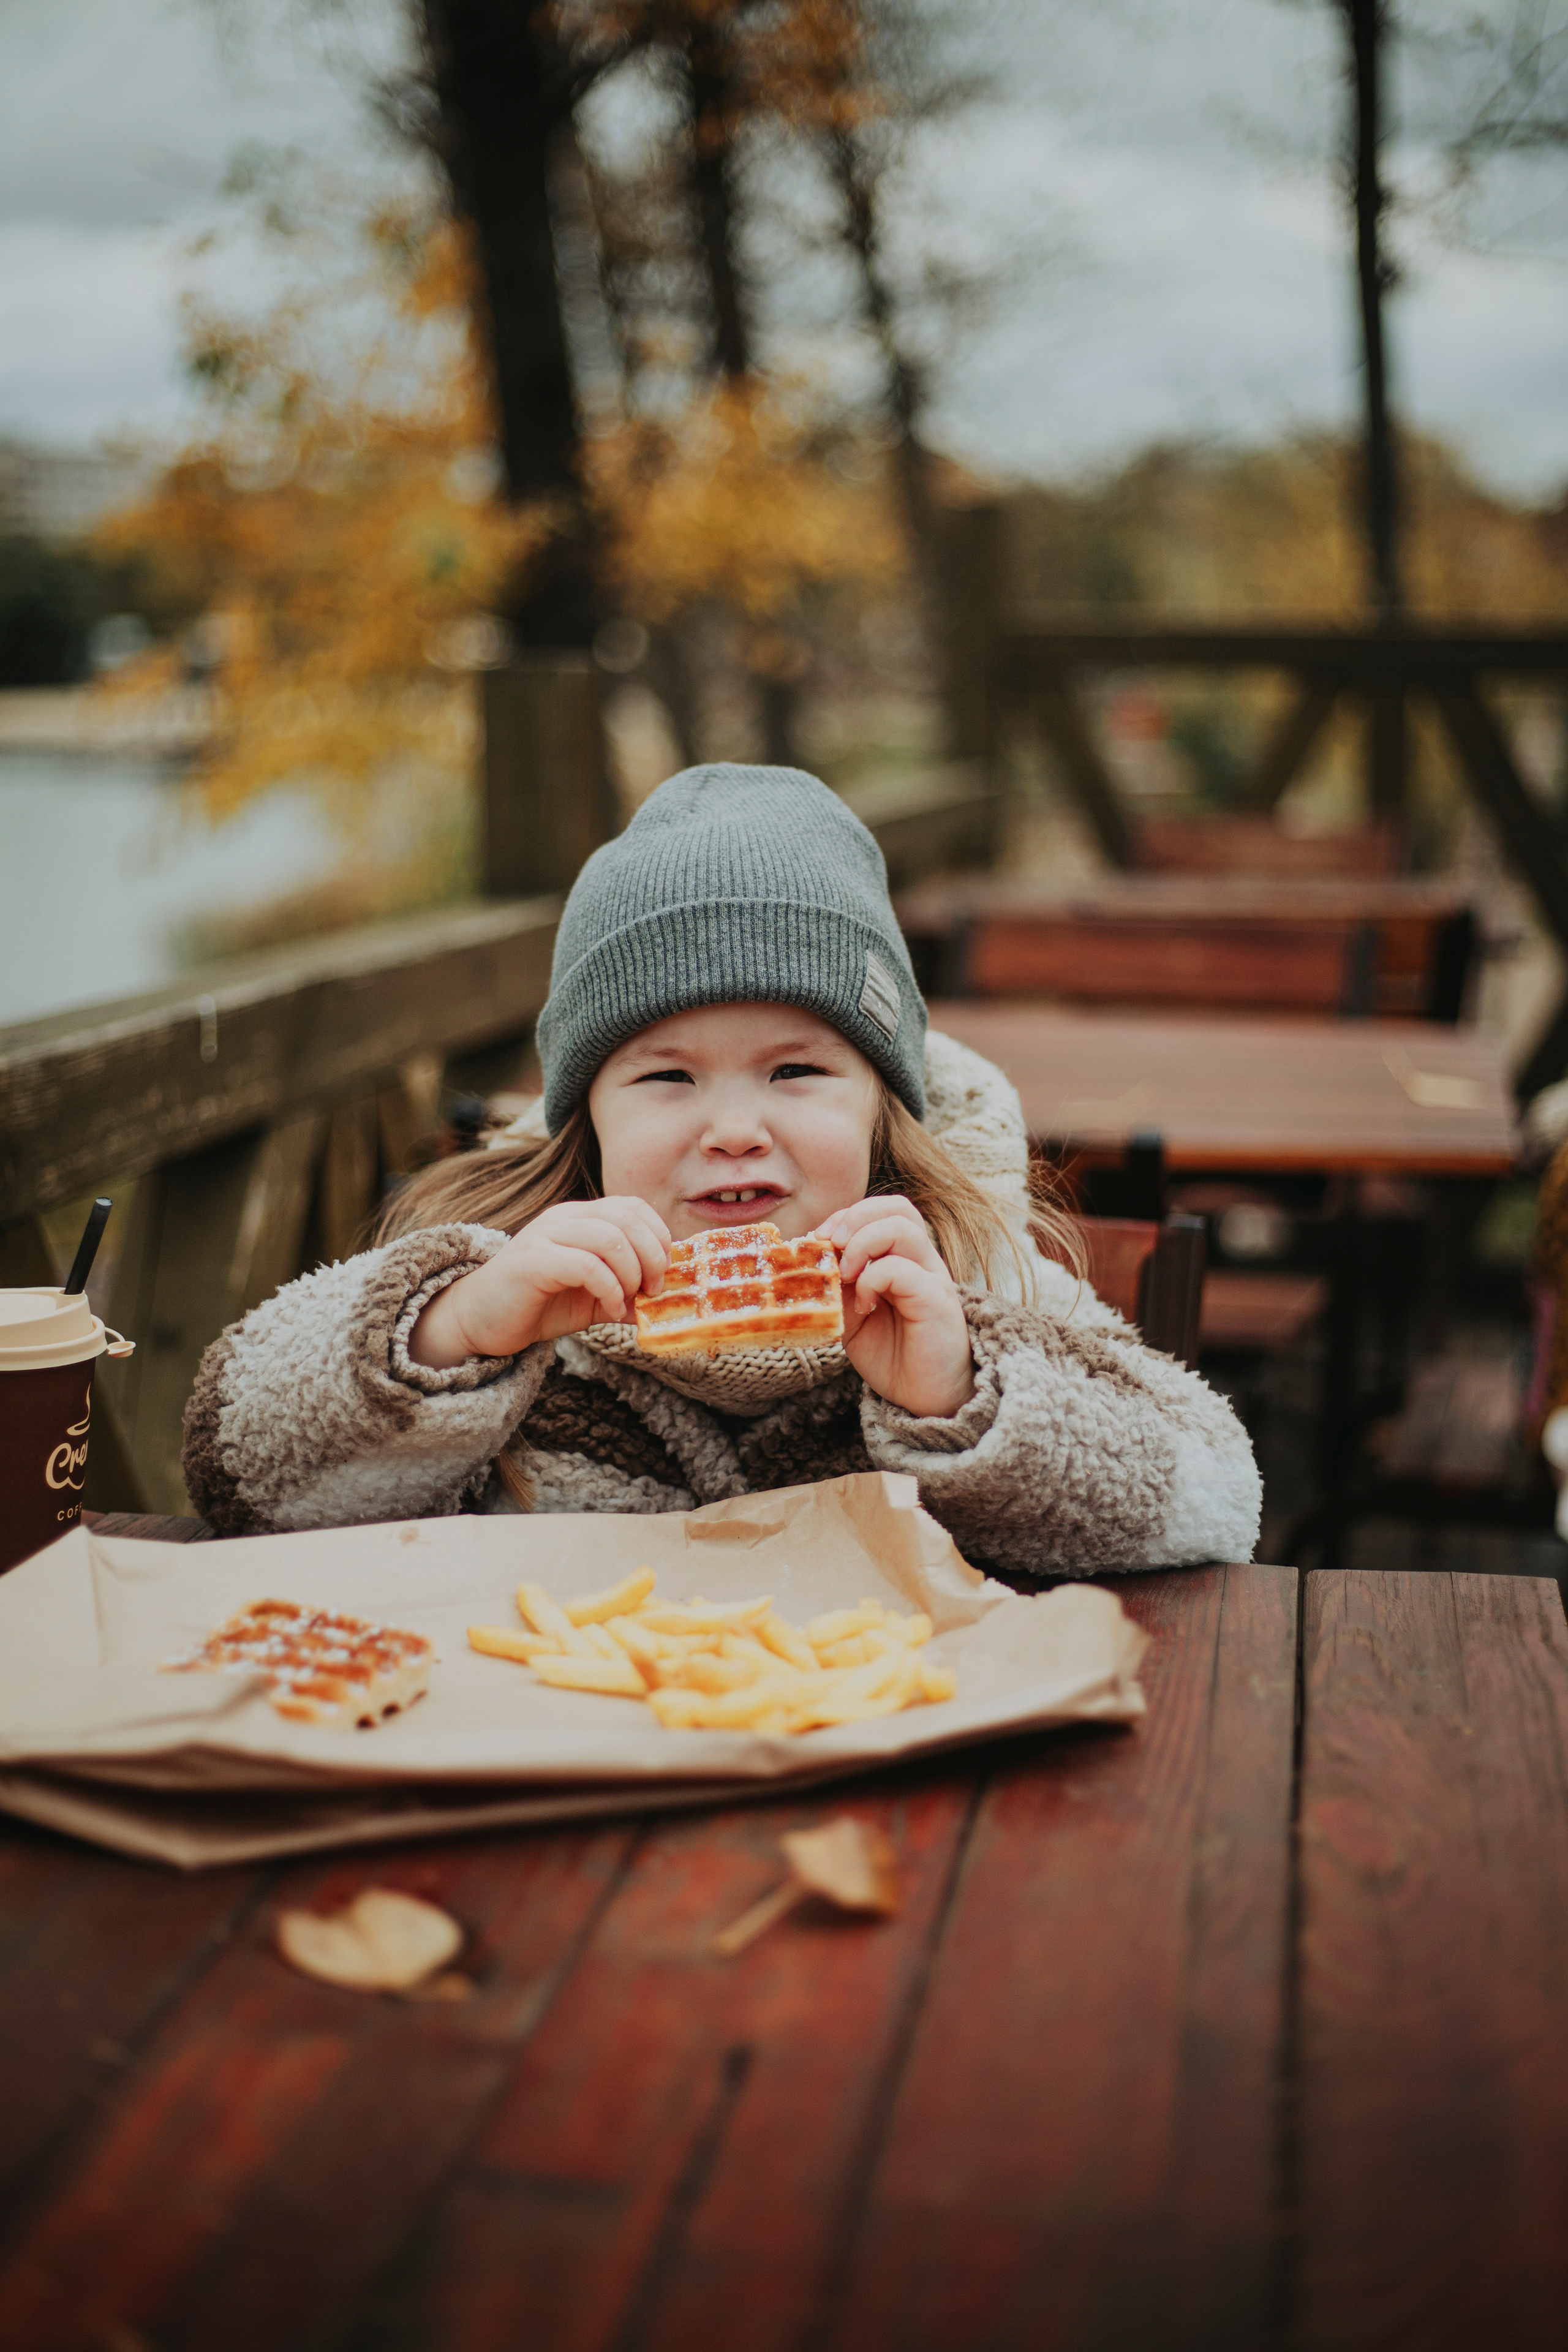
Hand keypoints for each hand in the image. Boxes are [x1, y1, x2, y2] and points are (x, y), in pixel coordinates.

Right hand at [407, 1198, 669, 1368]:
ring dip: (632, 1274)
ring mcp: (546, 1235)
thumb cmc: (540, 1304)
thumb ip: (628, 1290)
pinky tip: (610, 1310)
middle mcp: (564, 1217)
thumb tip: (666, 1297)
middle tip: (652, 1290)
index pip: (633, 1207)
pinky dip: (609, 1289)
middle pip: (627, 1219)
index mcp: (580, 1216)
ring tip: (629, 1301)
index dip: (659, 1237)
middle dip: (652, 1257)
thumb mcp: (595, 1295)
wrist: (483, 1321)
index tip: (663, 1273)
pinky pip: (586, 1265)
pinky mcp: (533, 1261)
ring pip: (610, 1239)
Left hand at [819, 1196, 974, 1419]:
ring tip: (844, 1274)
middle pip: (896, 1206)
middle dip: (852, 1217)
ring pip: (900, 1227)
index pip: (881, 1210)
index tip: (817, 1241)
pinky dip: (871, 1280)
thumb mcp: (852, 1316)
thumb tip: (809, 1262)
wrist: (924, 1399)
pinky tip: (863, 1306)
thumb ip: (838, 1287)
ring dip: (860, 1244)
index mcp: (905, 1258)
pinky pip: (900, 1269)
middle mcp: (922, 1261)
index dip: (846, 1216)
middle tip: (827, 1245)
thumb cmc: (893, 1356)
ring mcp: (932, 1277)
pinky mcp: (935, 1299)